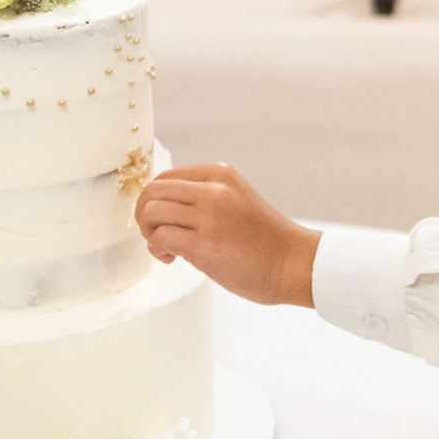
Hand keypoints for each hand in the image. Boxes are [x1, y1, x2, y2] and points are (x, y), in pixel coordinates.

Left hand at [135, 164, 320, 307]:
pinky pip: (160, 238)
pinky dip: (157, 250)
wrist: (293, 264)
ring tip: (168, 249)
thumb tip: (162, 210)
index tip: (162, 221)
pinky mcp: (205, 244)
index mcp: (220, 174)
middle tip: (157, 236)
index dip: (153, 201)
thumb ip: (204, 198)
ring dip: (150, 234)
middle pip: (152, 192)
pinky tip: (173, 259)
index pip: (165, 177)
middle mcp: (213, 189)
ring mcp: (209, 216)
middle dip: (144, 216)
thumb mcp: (235, 200)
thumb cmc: (265, 241)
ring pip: (151, 213)